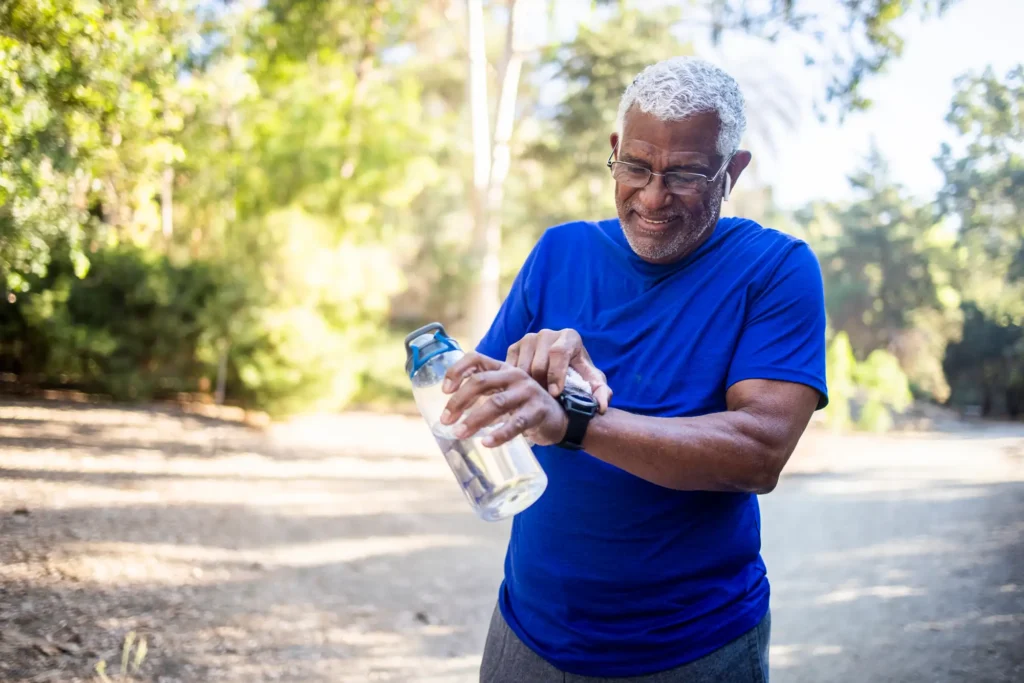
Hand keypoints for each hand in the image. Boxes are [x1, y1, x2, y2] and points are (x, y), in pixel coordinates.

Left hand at [439, 352, 567, 447]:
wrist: (561, 417)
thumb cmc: (525, 405)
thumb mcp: (505, 392)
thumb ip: (484, 392)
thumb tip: (451, 409)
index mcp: (503, 367)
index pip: (476, 358)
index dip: (457, 370)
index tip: (444, 390)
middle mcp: (515, 375)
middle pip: (481, 381)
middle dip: (459, 401)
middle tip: (446, 420)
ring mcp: (528, 392)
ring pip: (496, 403)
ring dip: (474, 419)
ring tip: (459, 433)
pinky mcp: (537, 411)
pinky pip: (516, 423)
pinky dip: (499, 434)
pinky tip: (486, 443)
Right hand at [506, 329, 611, 412]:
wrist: (562, 367)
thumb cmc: (579, 375)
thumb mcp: (593, 383)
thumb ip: (601, 393)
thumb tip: (601, 407)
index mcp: (569, 337)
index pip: (558, 353)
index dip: (556, 375)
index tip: (555, 394)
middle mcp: (547, 333)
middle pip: (538, 363)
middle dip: (542, 386)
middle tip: (546, 401)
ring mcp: (528, 338)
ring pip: (522, 368)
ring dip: (527, 386)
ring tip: (536, 398)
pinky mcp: (514, 347)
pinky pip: (509, 368)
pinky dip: (515, 382)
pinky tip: (524, 391)